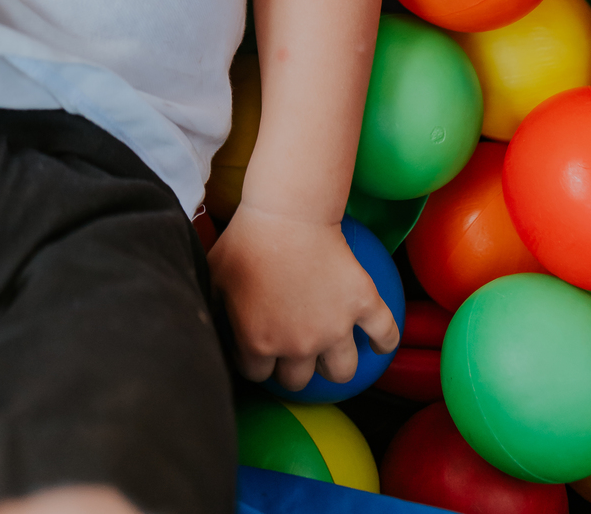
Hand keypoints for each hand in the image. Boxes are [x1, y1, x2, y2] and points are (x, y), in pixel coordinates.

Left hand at [208, 204, 399, 391]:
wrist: (286, 210)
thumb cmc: (244, 238)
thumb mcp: (214, 276)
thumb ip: (211, 310)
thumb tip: (205, 328)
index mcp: (259, 343)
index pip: (258, 375)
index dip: (257, 362)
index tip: (260, 349)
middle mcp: (298, 345)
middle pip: (298, 380)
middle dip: (294, 370)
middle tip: (294, 349)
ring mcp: (334, 328)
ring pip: (341, 371)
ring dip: (336, 366)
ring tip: (332, 354)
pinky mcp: (362, 305)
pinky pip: (385, 334)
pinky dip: (385, 341)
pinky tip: (378, 342)